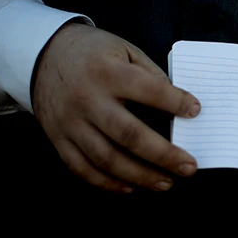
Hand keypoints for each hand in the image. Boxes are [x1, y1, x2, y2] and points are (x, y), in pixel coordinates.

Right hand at [33, 22, 200, 192]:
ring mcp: (70, 123)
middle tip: (189, 167)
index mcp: (108, 72)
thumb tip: (178, 107)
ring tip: (166, 183)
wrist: (42, 54)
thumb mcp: (124, 50)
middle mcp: (87, 99)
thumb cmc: (94, 53)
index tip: (196, 111)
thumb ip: (150, 75)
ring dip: (140, 176)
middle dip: (163, 155)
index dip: (175, 102)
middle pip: (129, 135)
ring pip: (107, 158)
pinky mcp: (58, 139)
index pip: (149, 90)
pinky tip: (131, 187)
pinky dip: (107, 183)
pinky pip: (82, 168)